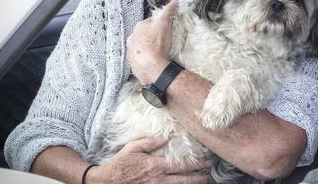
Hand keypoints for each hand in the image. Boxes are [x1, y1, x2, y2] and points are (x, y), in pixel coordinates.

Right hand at [86, 136, 210, 183]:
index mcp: (156, 165)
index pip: (181, 165)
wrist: (107, 181)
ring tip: (202, 183)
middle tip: (209, 176)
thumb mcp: (134, 147)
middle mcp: (158, 179)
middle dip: (198, 178)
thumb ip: (151, 142)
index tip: (207, 162)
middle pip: (184, 180)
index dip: (196, 164)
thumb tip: (165, 137)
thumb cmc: (120, 163)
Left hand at [127, 1, 177, 83]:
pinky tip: (155, 61)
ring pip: (141, 47)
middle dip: (152, 37)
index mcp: (138, 27)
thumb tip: (175, 1)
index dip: (159, 25)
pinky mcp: (134, 64)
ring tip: (160, 52)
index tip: (166, 29)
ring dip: (148, 48)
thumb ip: (169, 10)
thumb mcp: (165, 23)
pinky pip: (141, 59)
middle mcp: (132, 39)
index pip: (149, 22)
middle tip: (164, 41)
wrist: (152, 67)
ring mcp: (131, 52)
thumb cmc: (157, 44)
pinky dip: (147, 59)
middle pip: (144, 35)